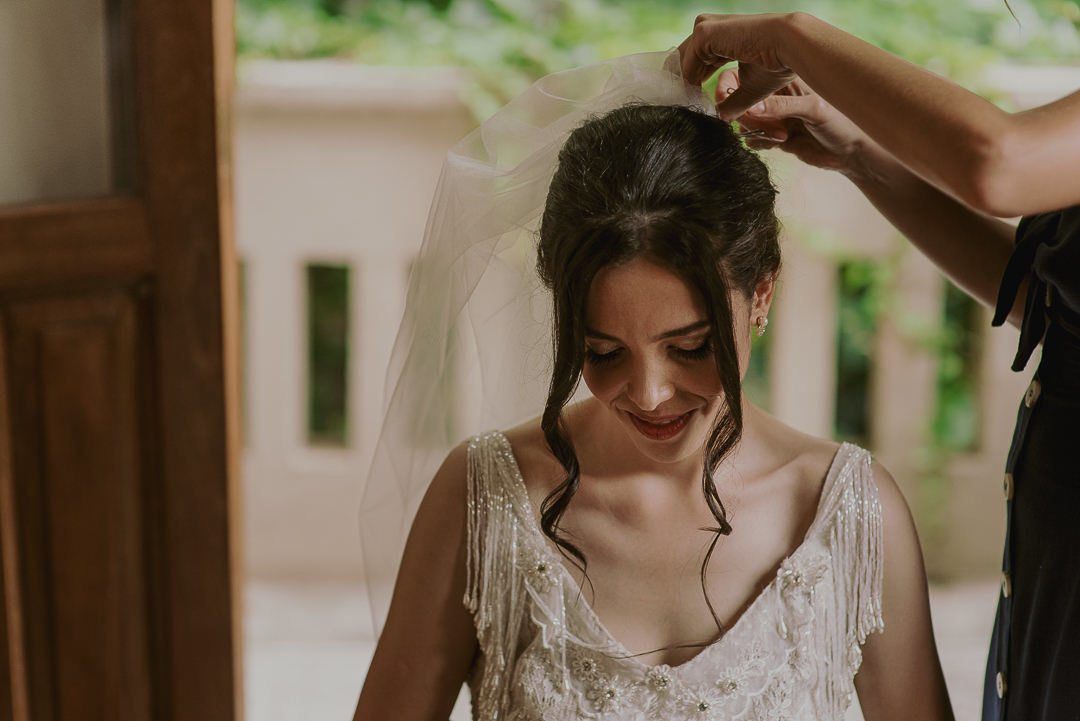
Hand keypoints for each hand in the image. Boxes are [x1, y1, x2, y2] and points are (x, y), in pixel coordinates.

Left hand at [679, 13, 796, 120]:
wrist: (791, 46)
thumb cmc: (778, 64)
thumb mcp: (749, 88)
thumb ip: (731, 102)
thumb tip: (720, 120)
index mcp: (724, 36)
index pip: (698, 60)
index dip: (692, 83)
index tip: (691, 105)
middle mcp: (714, 27)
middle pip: (686, 59)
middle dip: (683, 84)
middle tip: (681, 109)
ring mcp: (708, 26)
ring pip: (684, 61)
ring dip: (683, 85)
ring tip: (687, 108)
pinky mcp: (705, 31)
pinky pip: (687, 62)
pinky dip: (688, 82)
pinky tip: (694, 99)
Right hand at [717, 69, 871, 175]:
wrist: (851, 154)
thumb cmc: (842, 124)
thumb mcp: (814, 110)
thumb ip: (783, 107)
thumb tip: (753, 106)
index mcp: (785, 79)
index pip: (747, 75)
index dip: (733, 88)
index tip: (733, 106)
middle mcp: (777, 96)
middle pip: (741, 100)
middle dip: (747, 115)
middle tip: (765, 126)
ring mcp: (775, 116)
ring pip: (745, 121)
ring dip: (755, 131)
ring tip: (780, 136)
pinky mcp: (774, 136)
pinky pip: (753, 138)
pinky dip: (758, 142)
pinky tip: (777, 144)